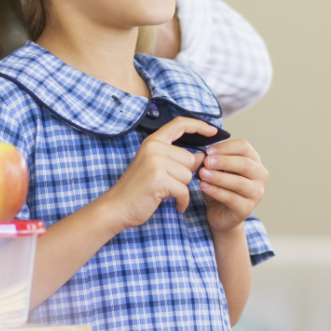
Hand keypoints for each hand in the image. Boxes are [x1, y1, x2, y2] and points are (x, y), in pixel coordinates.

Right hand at [96, 117, 217, 231]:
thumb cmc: (138, 188)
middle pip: (190, 159)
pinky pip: (184, 190)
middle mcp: (154, 147)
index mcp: (153, 141)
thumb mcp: (157, 167)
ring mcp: (155, 162)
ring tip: (164, 192)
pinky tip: (174, 205)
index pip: (179, 124)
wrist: (117, 207)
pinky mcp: (158, 179)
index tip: (213, 131)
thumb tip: (202, 156)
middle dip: (184, 176)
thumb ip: (177, 159)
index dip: (199, 125)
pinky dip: (182, 201)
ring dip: (180, 189)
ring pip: (188, 175)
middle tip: (167, 184)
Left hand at [198, 139, 267, 233]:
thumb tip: (203, 155)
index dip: (226, 147)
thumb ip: (214, 161)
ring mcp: (256, 194)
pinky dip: (216, 191)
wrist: (220, 214)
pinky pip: (231, 198)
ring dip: (219, 177)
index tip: (208, 151)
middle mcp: (260, 176)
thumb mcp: (218, 170)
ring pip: (239, 182)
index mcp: (254, 161)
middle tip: (206, 161)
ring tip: (202, 174)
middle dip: (223, 161)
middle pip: (245, 164)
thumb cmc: (221, 186)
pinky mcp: (247, 209)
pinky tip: (203, 186)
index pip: (244, 147)